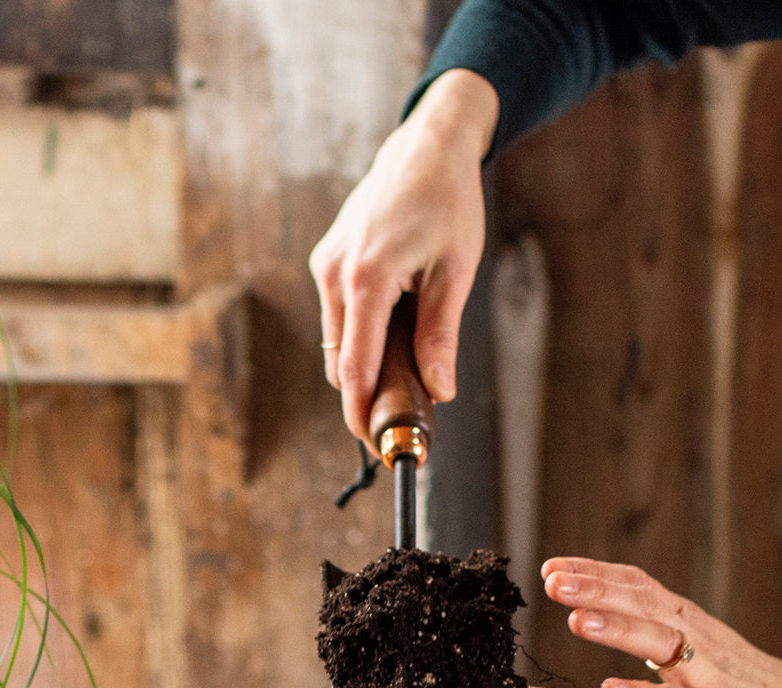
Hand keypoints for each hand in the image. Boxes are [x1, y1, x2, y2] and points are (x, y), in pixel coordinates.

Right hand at [309, 70, 498, 445]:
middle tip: (407, 413)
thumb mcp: (454, 273)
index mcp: (367, 278)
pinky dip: (361, 336)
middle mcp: (335, 273)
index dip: (362, 413)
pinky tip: (394, 331)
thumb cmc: (447, 203)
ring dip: (365, 365)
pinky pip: (338, 318)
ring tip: (408, 370)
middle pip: (340, 362)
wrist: (426, 147)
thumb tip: (440, 390)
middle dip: (367, 394)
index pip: (354, 367)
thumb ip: (440, 335)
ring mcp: (326, 266)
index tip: (375, 445)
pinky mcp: (328, 261)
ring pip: (336, 343)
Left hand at [542, 557, 781, 687]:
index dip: (595, 575)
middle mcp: (698, 642)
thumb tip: (603, 614)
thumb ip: (656, 634)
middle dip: (595, 590)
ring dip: (617, 629)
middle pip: (643, 605)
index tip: (551, 566)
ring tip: (575, 619)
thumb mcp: (699, 653)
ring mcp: (709, 678)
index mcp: (690, 625)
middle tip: (551, 580)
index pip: (637, 588)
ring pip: (661, 644)